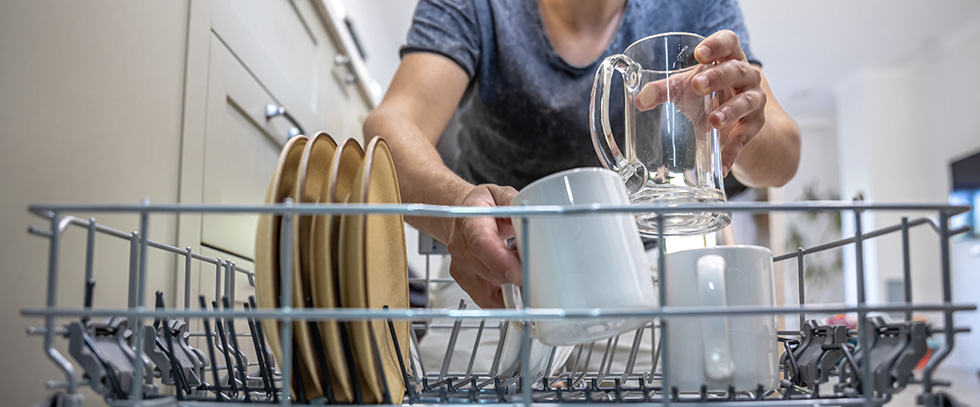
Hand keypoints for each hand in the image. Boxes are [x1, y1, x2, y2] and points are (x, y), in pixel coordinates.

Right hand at [447, 184, 521, 307]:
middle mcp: (461, 249)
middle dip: (518, 275)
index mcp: (470, 223)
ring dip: (513, 287)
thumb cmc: (483, 206)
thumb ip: (514, 204)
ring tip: (523, 268)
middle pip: (491, 273)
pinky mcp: (467, 283)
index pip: (481, 245)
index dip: (501, 262)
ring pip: (491, 292)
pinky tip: (516, 286)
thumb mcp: (500, 194)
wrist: (462, 214)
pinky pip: (488, 301)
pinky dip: (506, 298)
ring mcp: (462, 268)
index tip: (520, 273)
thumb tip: (532, 215)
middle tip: (536, 266)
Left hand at [634, 30, 765, 175]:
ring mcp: (754, 100)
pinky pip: (745, 137)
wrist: (735, 123)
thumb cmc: (708, 95)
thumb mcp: (685, 89)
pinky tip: (722, 163)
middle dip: (717, 77)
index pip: (729, 42)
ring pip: (747, 101)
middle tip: (697, 86)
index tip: (700, 53)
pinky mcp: (754, 125)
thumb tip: (640, 100)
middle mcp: (746, 76)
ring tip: (712, 121)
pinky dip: (732, 150)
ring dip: (730, 111)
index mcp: (729, 58)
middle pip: (737, 70)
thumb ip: (663, 90)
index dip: (717, 44)